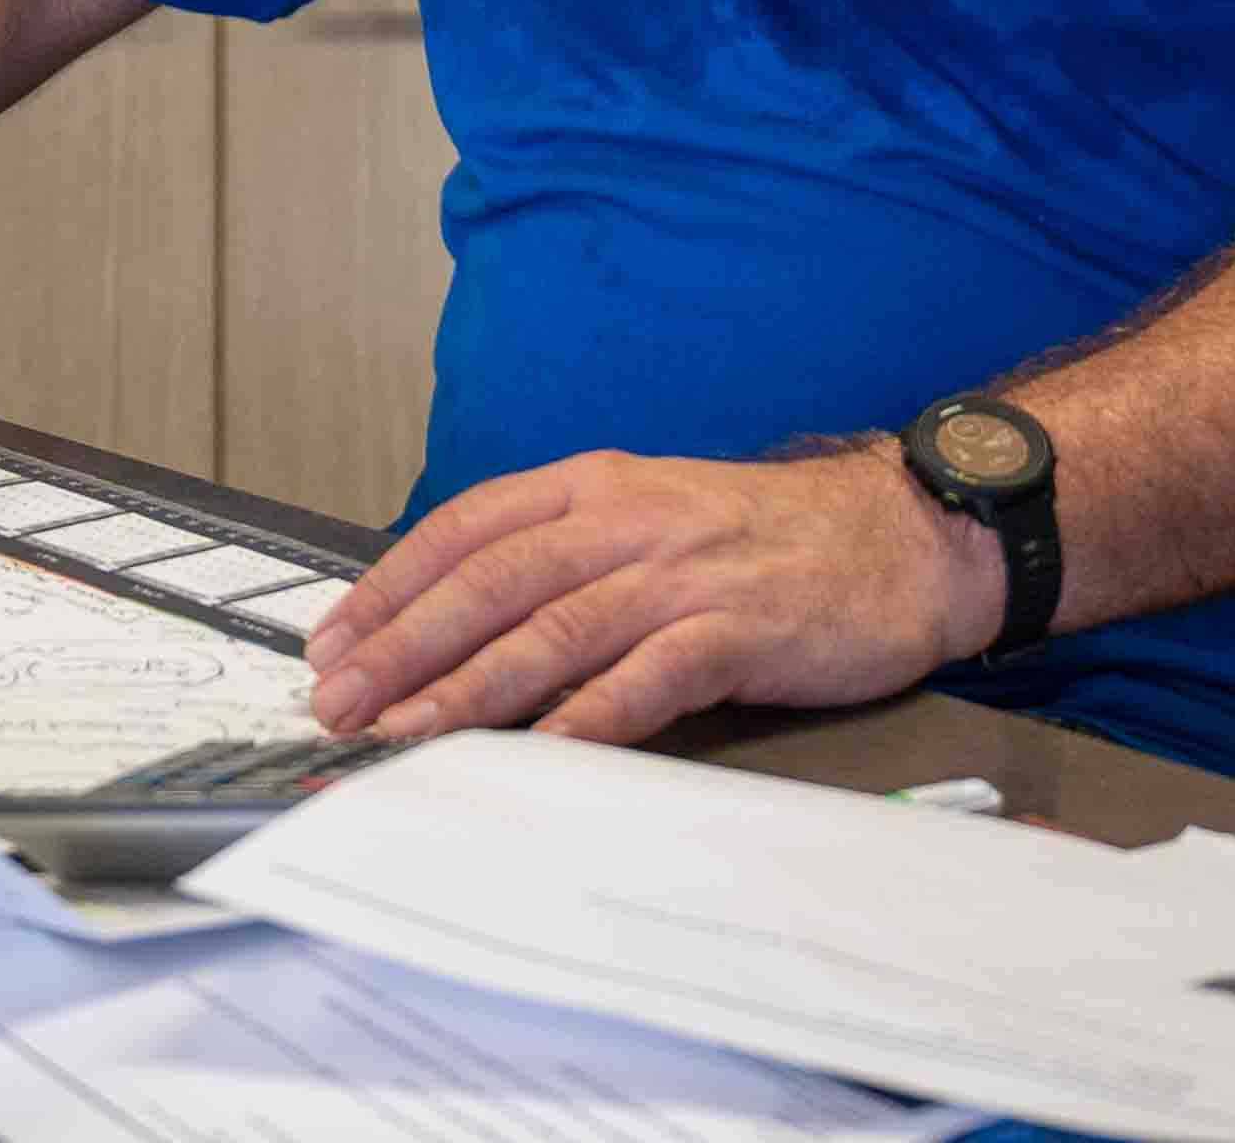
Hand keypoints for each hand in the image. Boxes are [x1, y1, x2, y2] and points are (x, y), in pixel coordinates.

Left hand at [298, 447, 1000, 748]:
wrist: (901, 533)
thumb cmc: (767, 537)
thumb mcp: (653, 515)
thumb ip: (567, 557)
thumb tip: (462, 625)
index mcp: (595, 484)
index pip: (465, 529)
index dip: (391, 586)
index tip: (333, 643)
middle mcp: (627, 519)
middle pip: (490, 580)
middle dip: (403, 646)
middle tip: (339, 703)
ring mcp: (681, 573)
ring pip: (551, 627)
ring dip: (469, 685)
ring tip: (407, 733)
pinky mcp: (736, 629)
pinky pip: (647, 677)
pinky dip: (587, 716)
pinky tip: (539, 752)